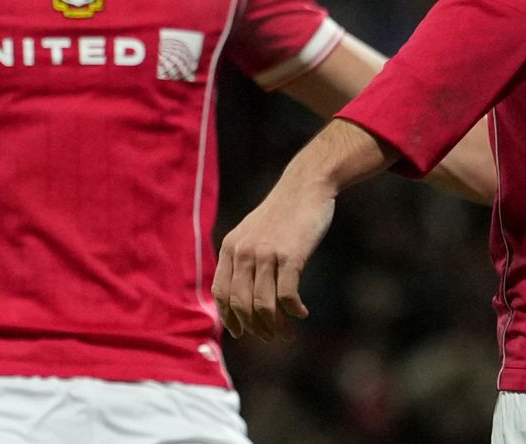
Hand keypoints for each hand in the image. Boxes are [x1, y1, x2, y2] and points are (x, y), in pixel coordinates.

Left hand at [211, 170, 335, 340]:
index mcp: (230, 248)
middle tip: (270, 338)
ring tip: (286, 333)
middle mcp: (243, 252)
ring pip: (263, 305)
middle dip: (254, 328)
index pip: (221, 293)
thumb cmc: (281, 214)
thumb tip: (241, 295)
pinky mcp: (290, 256)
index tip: (242, 332)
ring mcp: (266, 254)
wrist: (304, 187)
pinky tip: (301, 313)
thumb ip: (242, 258)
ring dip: (275, 326)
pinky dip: (293, 311)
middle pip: (240, 305)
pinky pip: (287, 296)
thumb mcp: (251, 233)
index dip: (230, 318)